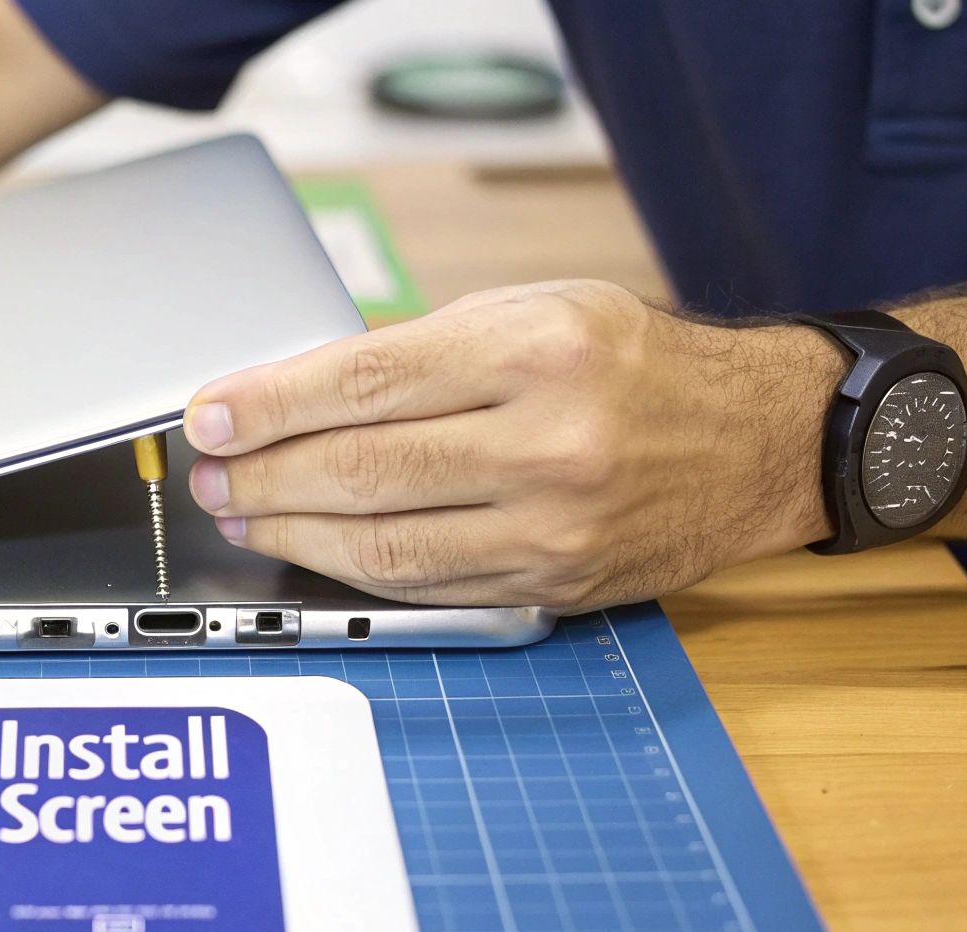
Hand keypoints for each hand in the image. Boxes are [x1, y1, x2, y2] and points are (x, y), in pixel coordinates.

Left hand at [182, 280, 848, 612]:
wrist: (759, 441)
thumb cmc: (635, 363)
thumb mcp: (536, 310)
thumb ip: (423, 351)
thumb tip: (296, 394)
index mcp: (537, 349)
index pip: (365, 381)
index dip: (268, 404)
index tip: (208, 414)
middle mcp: (550, 441)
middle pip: (361, 468)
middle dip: (262, 474)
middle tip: (207, 473)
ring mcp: (554, 526)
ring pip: (384, 544)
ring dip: (292, 534)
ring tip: (239, 513)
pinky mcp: (553, 585)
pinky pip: (427, 586)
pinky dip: (353, 572)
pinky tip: (310, 552)